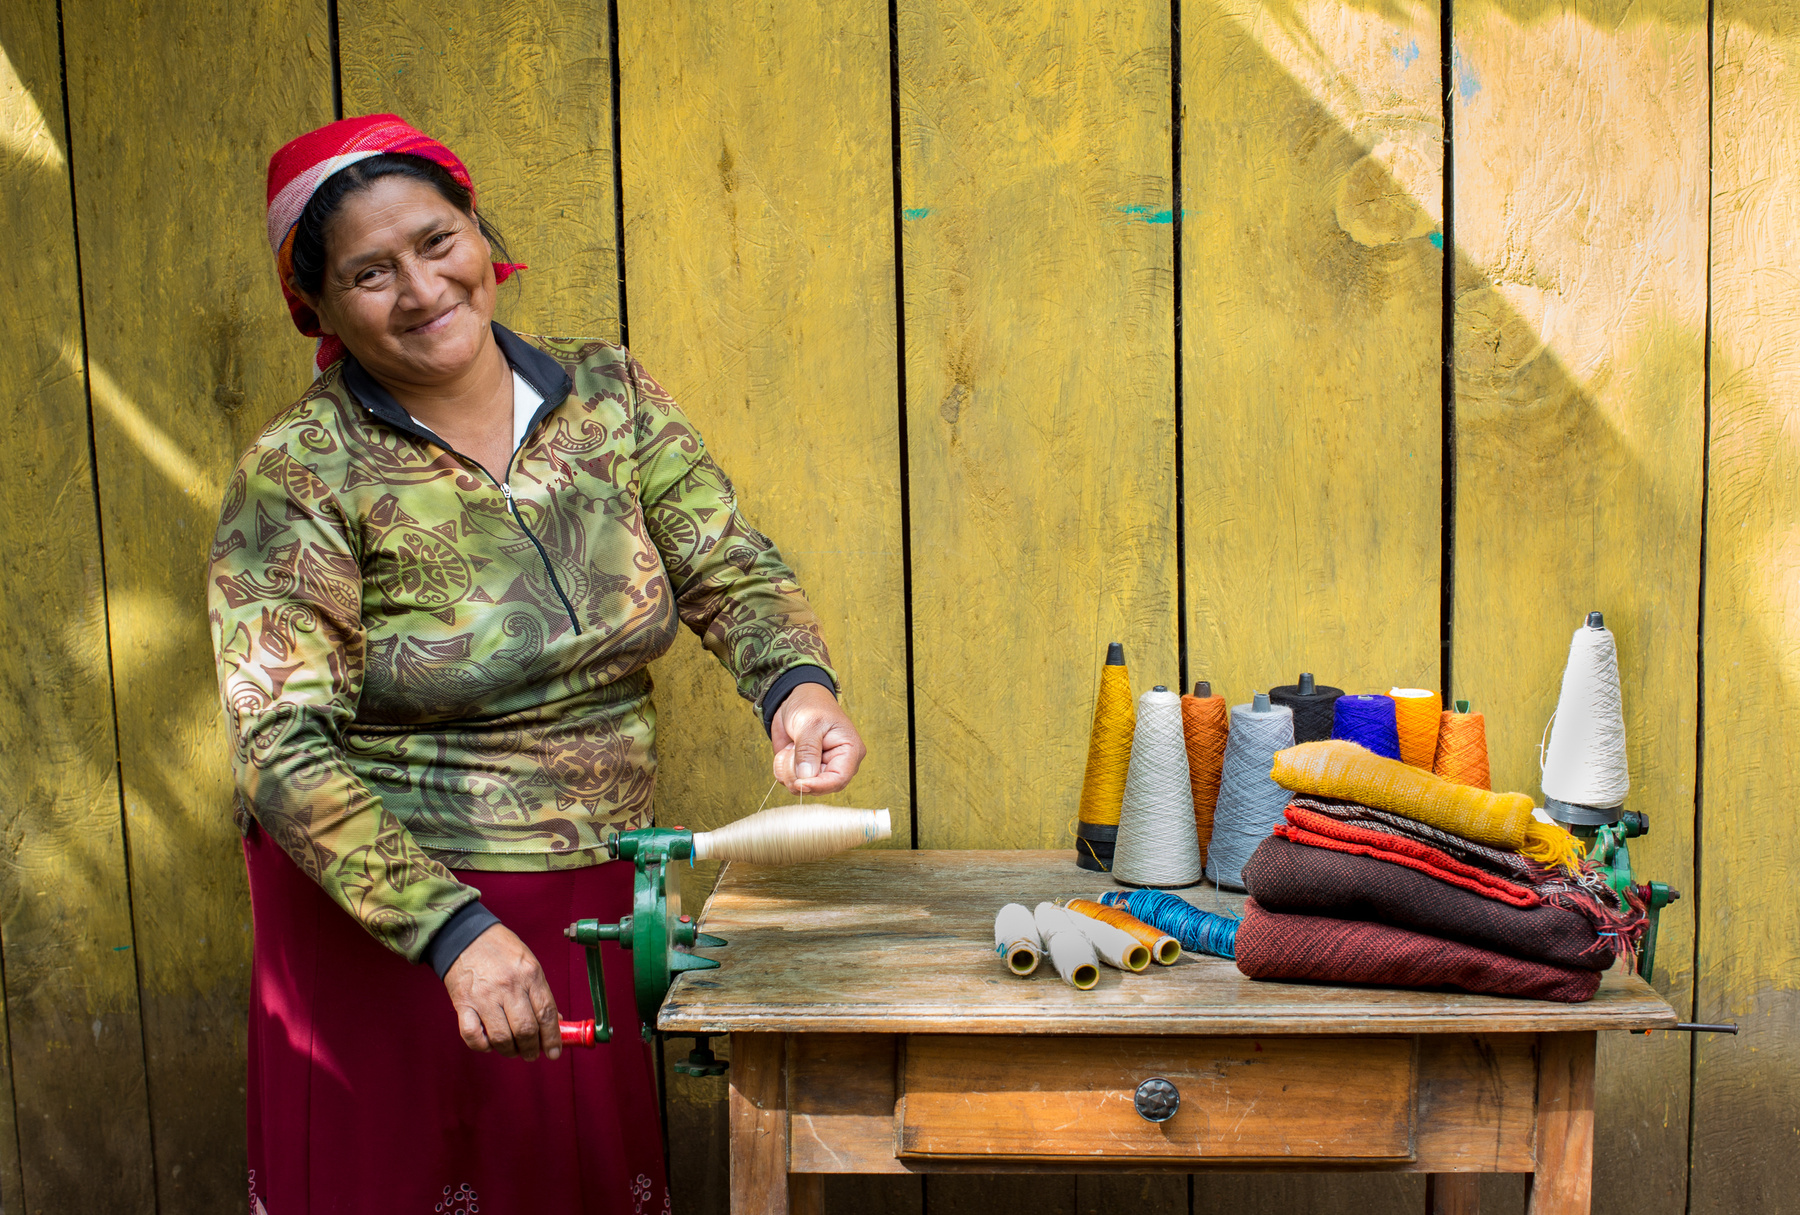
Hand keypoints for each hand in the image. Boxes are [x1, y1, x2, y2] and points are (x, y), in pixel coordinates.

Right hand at [442, 924, 561, 1060]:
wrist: (465, 935)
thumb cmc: (501, 950)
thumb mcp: (528, 963)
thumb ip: (540, 993)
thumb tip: (554, 1022)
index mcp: (529, 974)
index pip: (546, 1013)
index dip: (552, 1038)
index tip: (554, 1052)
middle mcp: (509, 986)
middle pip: (526, 1029)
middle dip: (532, 1049)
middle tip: (531, 1054)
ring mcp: (484, 996)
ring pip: (501, 1038)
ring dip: (510, 1051)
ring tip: (512, 1050)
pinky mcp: (463, 1003)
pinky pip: (472, 1036)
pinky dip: (482, 1046)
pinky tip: (489, 1043)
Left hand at [770, 683, 865, 794]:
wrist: (795, 698)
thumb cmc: (811, 705)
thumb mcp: (809, 724)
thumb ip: (808, 750)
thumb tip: (806, 777)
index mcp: (849, 751)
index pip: (838, 779)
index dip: (818, 785)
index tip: (799, 782)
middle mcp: (836, 764)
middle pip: (819, 788)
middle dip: (799, 776)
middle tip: (789, 754)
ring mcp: (819, 769)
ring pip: (801, 788)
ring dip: (788, 770)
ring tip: (790, 748)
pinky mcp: (803, 770)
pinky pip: (789, 781)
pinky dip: (781, 769)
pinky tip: (786, 751)